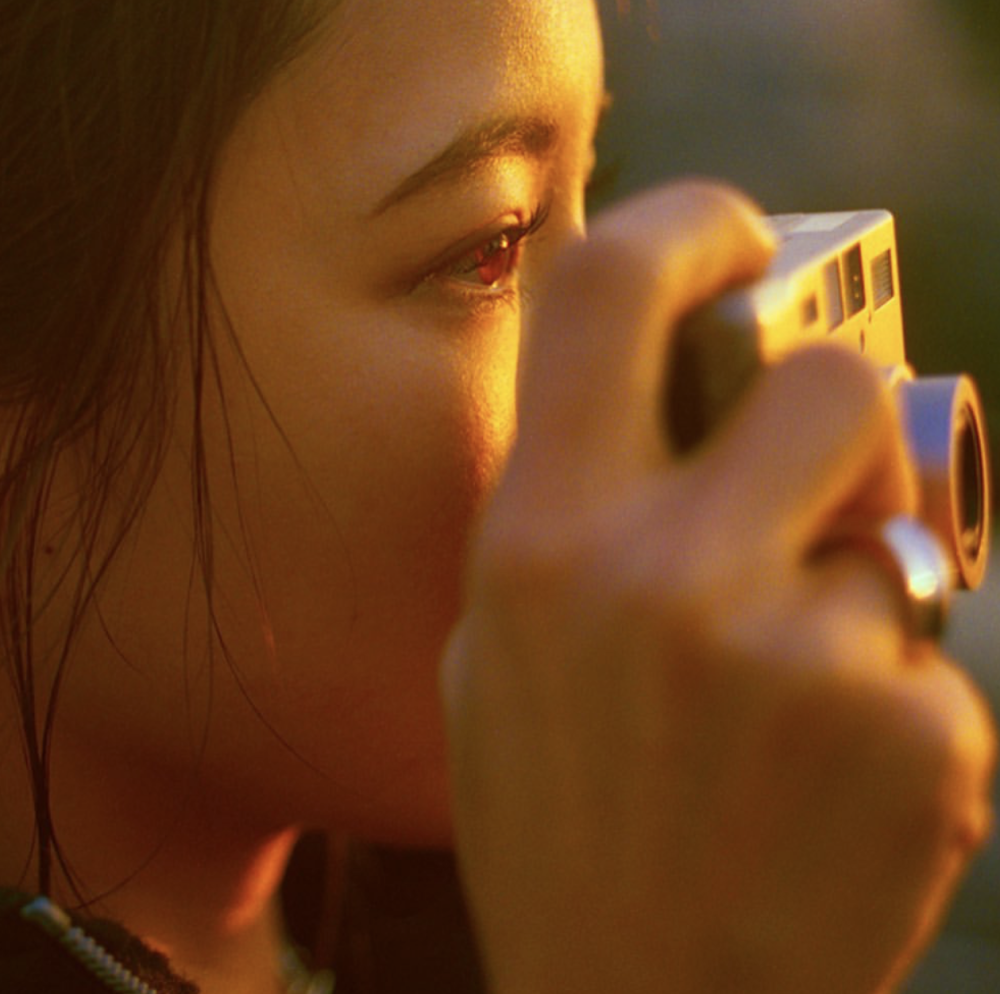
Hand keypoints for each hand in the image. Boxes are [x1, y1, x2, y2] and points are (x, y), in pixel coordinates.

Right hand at [441, 180, 996, 993]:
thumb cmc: (558, 818)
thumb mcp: (504, 645)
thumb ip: (572, 506)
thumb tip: (661, 390)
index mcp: (538, 540)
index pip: (610, 287)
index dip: (688, 226)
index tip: (737, 242)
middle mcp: (657, 576)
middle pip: (825, 379)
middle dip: (831, 421)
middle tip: (805, 493)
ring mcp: (794, 656)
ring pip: (896, 523)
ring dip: (858, 575)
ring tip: (792, 682)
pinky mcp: (910, 739)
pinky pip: (928, 652)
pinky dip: (892, 695)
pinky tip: (825, 780)